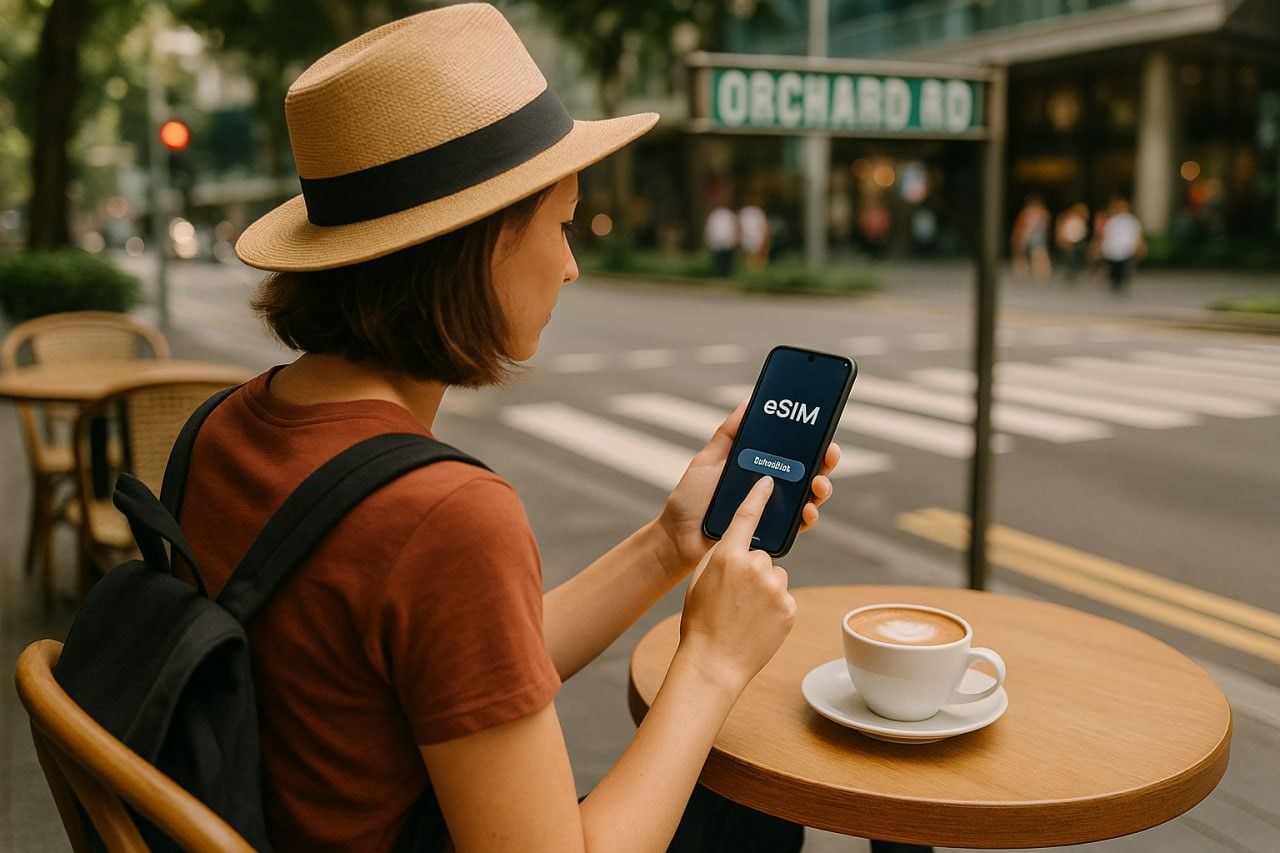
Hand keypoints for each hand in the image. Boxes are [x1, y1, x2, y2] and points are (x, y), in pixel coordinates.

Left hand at [654, 399, 840, 580]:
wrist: (678, 538)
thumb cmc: (690, 500)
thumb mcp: (707, 460)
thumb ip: (727, 435)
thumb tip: (748, 403)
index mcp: (758, 468)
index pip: (791, 453)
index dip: (810, 442)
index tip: (821, 431)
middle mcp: (771, 489)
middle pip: (807, 473)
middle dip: (825, 462)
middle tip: (829, 454)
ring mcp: (773, 512)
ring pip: (809, 498)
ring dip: (822, 489)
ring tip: (818, 483)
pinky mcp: (772, 535)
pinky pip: (798, 526)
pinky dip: (808, 517)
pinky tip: (808, 510)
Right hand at [678, 476, 795, 692]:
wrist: (713, 662)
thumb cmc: (700, 620)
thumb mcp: (702, 580)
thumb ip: (722, 557)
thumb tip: (740, 548)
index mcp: (727, 556)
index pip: (747, 516)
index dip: (758, 496)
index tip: (768, 481)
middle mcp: (754, 566)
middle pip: (761, 556)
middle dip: (752, 571)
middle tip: (735, 597)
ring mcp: (775, 588)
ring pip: (775, 577)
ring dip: (764, 590)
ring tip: (745, 613)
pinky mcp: (789, 608)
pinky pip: (783, 598)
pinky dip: (773, 608)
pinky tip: (757, 624)